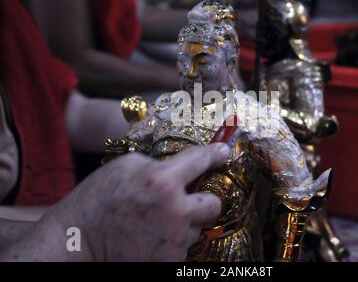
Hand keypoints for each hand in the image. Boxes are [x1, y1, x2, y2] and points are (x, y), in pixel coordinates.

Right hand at [3, 144, 229, 261]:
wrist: (78, 239)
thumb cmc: (99, 197)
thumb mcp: (126, 165)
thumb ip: (159, 164)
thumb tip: (183, 168)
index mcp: (163, 181)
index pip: (201, 161)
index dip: (215, 154)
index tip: (223, 152)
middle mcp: (175, 211)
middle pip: (214, 204)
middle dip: (204, 200)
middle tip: (188, 200)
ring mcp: (174, 240)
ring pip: (195, 228)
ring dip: (183, 223)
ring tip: (156, 221)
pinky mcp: (169, 261)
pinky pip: (182, 246)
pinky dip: (172, 241)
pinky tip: (151, 236)